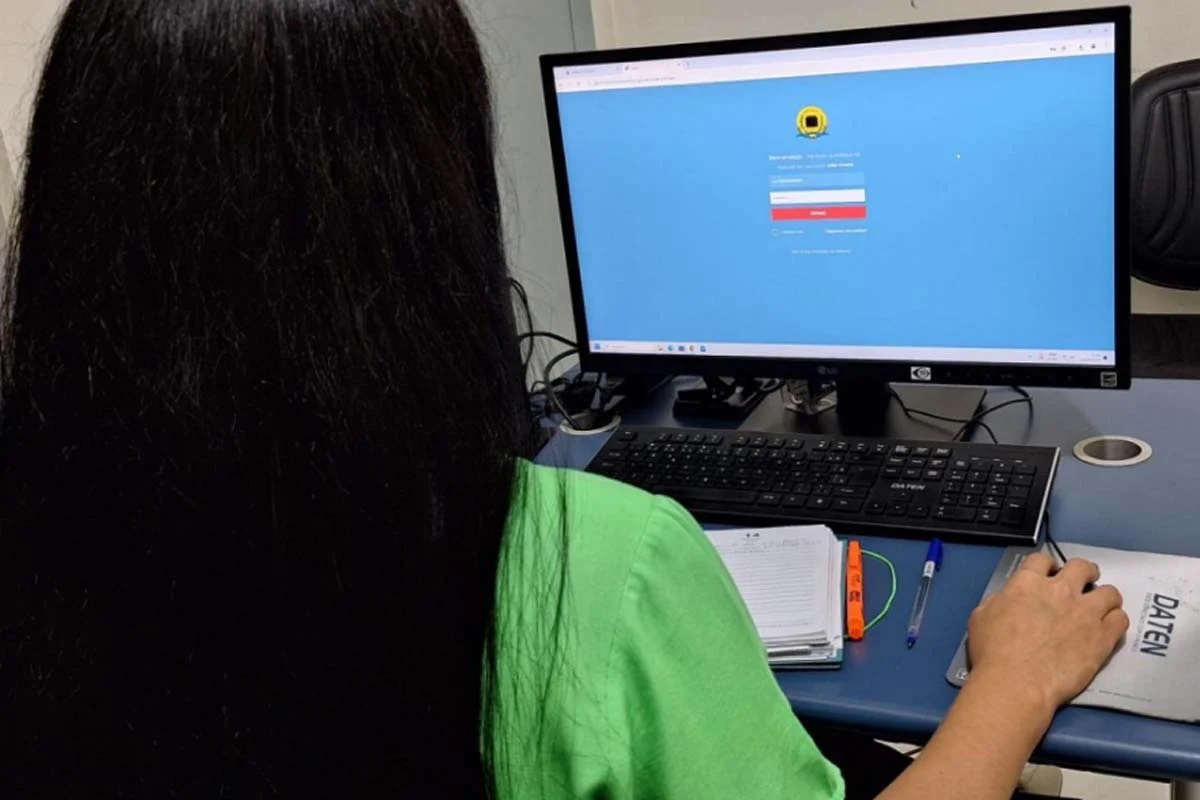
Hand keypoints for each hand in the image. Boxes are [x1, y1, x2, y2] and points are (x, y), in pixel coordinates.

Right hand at [968, 553, 1129, 713]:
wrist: (1016, 681)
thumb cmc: (992, 651)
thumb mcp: (982, 615)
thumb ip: (1001, 600)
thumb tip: (1010, 599)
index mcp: (1028, 582)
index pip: (1043, 559)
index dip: (1047, 566)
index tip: (1049, 575)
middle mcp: (1061, 590)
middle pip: (1083, 567)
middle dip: (1085, 573)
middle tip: (1083, 584)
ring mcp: (1086, 612)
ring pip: (1110, 592)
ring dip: (1104, 598)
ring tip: (1100, 609)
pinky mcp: (1103, 636)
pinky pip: (1121, 619)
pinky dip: (1115, 621)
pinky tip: (1107, 629)